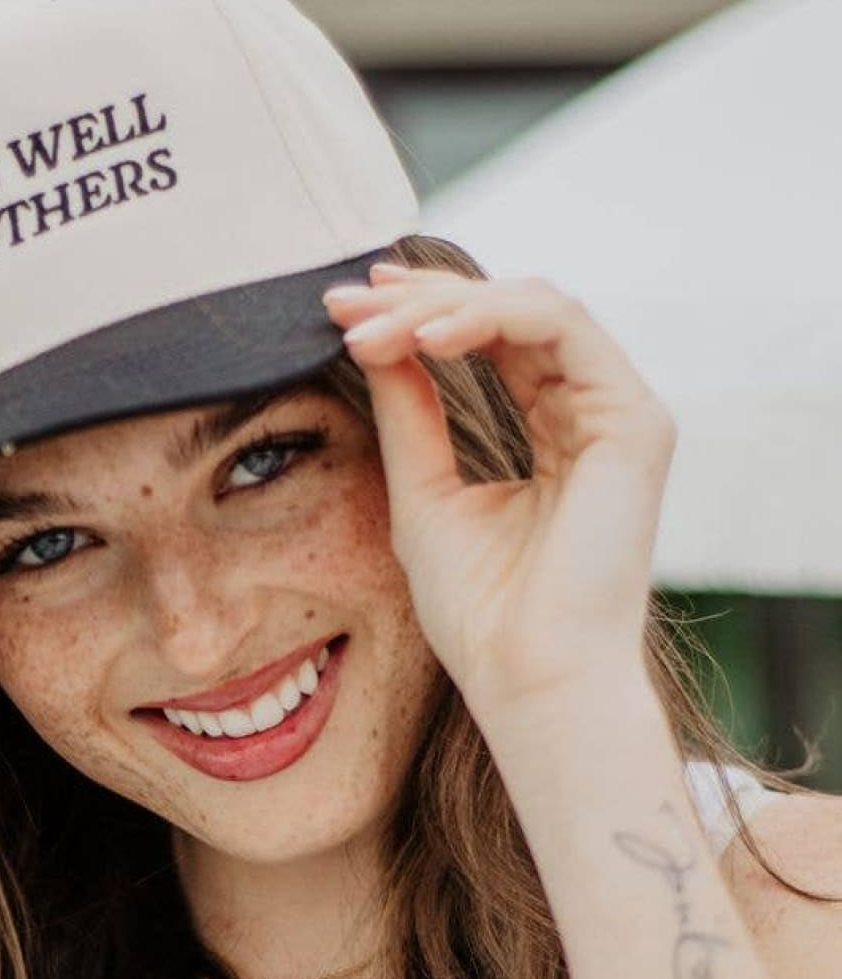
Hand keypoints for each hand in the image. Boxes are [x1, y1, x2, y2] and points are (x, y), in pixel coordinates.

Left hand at [322, 264, 676, 721]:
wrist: (527, 679)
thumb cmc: (480, 613)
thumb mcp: (423, 494)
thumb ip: (410, 414)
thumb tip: (374, 340)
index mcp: (553, 436)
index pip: (489, 344)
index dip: (418, 315)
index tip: (344, 310)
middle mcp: (591, 417)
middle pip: (507, 315)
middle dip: (420, 299)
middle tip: (346, 302)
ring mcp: (619, 415)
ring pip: (532, 306)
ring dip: (445, 305)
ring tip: (375, 328)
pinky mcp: (636, 421)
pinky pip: (560, 327)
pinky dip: (490, 318)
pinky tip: (426, 340)